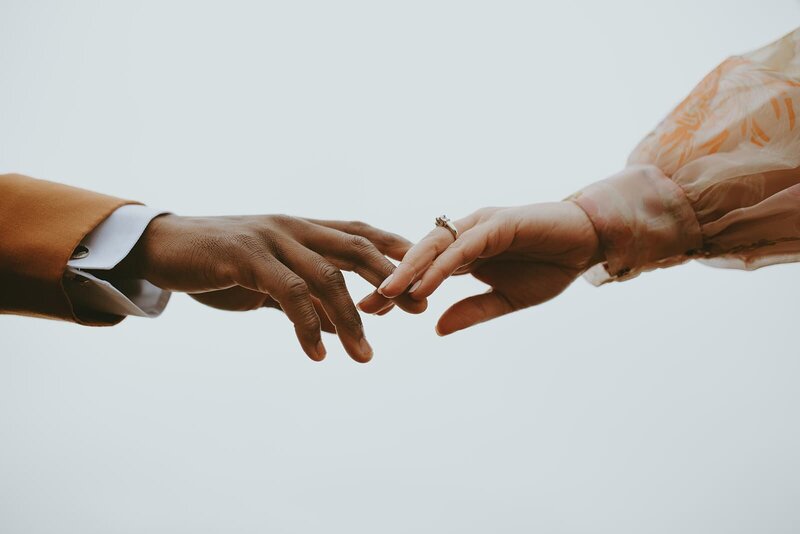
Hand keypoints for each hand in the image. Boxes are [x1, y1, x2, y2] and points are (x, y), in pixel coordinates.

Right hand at [123, 214, 426, 361]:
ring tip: (364, 357)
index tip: (425, 274)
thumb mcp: (268, 281)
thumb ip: (304, 298)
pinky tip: (317, 354)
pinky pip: (288, 294)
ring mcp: (270, 239)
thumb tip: (342, 326)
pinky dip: (307, 326)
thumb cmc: (217, 263)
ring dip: (351, 320)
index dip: (395, 249)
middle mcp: (293, 227)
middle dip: (390, 280)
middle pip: (356, 248)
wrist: (160, 248)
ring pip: (326, 277)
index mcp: (301, 228)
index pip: (360, 232)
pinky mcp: (245, 256)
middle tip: (418, 310)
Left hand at [358, 202, 601, 334]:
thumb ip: (472, 311)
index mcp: (464, 252)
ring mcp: (480, 226)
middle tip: (364, 306)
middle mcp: (466, 235)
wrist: (589, 244)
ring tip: (385, 295)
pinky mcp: (498, 223)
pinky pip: (463, 247)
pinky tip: (423, 286)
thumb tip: (436, 329)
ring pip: (435, 247)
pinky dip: (441, 266)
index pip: (422, 270)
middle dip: (391, 279)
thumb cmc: (550, 268)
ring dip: (409, 271)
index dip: (396, 289)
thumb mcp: (506, 300)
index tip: (368, 313)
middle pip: (418, 256)